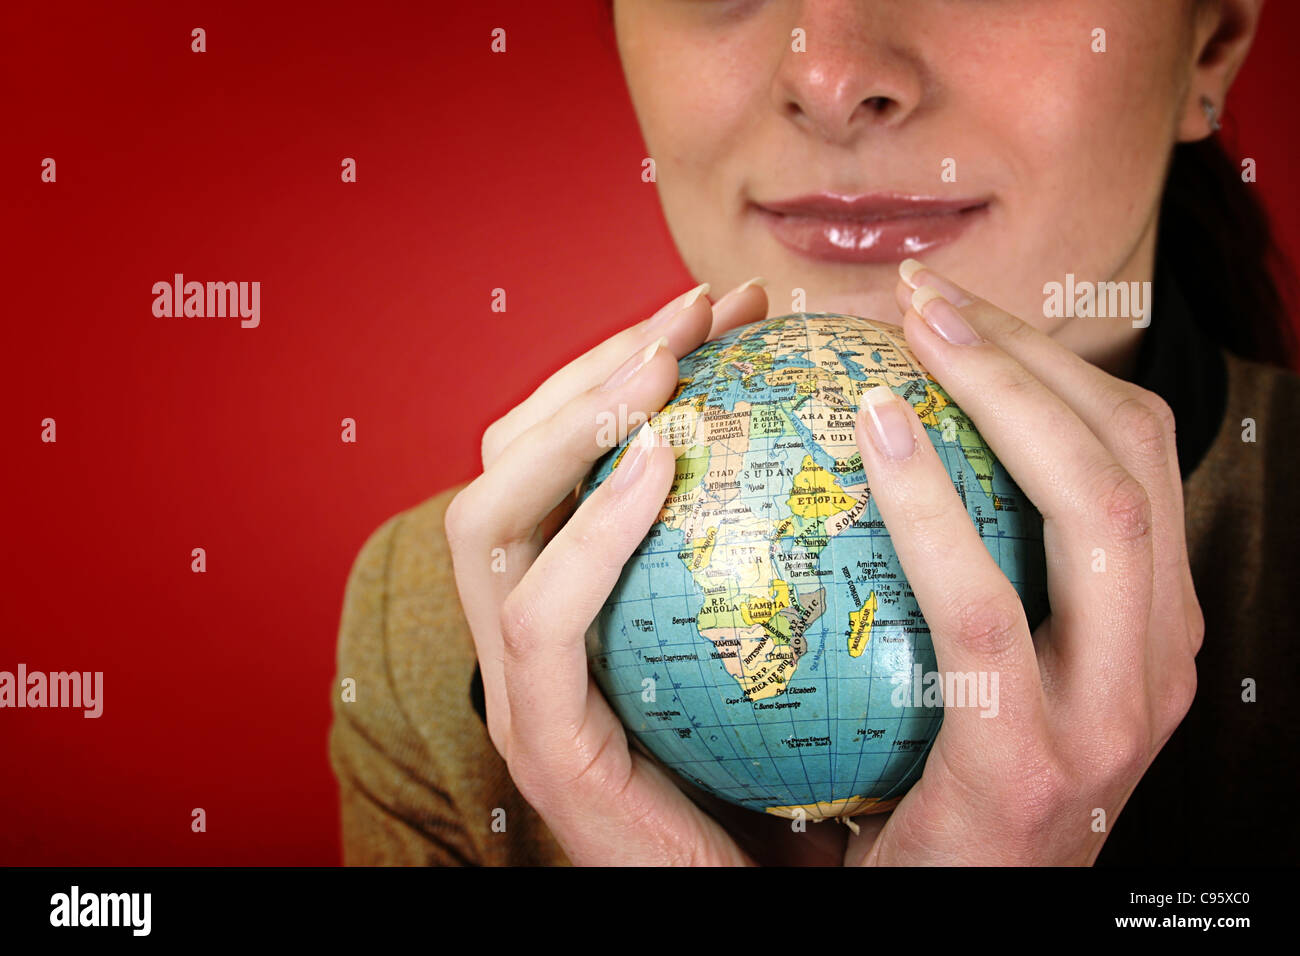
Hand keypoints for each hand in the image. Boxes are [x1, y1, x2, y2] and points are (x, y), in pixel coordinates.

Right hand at [445, 277, 826, 864]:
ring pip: (485, 520)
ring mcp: (521, 688)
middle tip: (699, 307)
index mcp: (570, 593)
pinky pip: (545, 620)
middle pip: (501, 460)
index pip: (551, 449)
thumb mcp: (782, 628)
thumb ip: (778, 538)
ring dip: (572, 423)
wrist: (766, 904)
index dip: (619, 361)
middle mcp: (523, 631)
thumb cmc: (791, 769)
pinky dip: (592, 529)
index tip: (719, 305)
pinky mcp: (545, 747)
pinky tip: (666, 460)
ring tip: (667, 361)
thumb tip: (866, 416)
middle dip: (592, 365)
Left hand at [842, 260, 1203, 864]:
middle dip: (1029, 355)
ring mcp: (1110, 717)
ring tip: (903, 337)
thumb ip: (970, 562)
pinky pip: (984, 608)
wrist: (949, 914)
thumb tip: (879, 428)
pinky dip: (935, 506)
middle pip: (1127, 456)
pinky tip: (873, 435)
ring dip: (1003, 396)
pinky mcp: (1029, 765)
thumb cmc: (941, 776)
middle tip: (920, 297)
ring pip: (1093, 509)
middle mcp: (1158, 659)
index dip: (1048, 361)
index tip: (950, 308)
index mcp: (1151, 622)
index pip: (1130, 450)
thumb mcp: (980, 661)